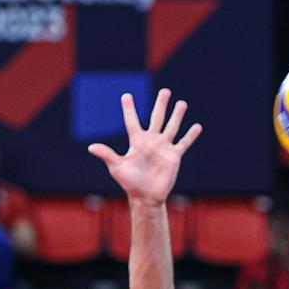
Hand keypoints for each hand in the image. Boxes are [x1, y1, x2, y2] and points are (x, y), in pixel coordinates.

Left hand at [89, 89, 200, 205]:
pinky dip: (190, 136)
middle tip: (165, 91)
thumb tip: (91, 147)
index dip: (129, 108)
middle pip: (157, 118)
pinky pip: (183, 143)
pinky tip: (197, 127)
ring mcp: (163, 147)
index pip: (132, 121)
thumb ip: (107, 155)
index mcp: (137, 141)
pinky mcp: (174, 156)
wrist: (146, 197)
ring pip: (171, 127)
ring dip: (177, 115)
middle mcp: (151, 141)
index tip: (126, 95)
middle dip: (161, 104)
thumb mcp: (117, 167)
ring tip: (182, 103)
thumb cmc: (130, 183)